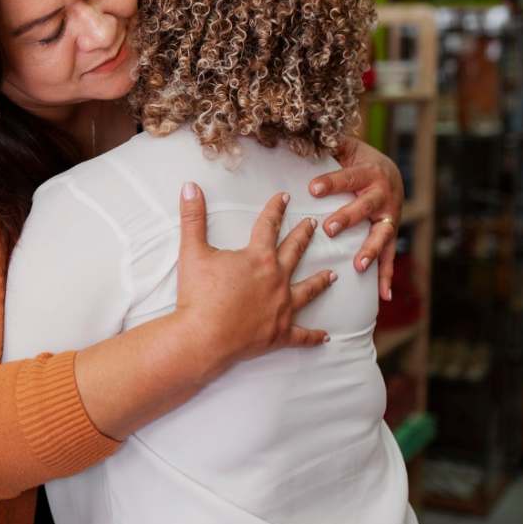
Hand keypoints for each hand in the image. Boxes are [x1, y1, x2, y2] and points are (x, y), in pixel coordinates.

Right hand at [175, 183, 334, 373]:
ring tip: (332, 274)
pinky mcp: (279, 333)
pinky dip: (314, 336)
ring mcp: (281, 307)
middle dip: (303, 236)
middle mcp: (276, 279)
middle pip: (294, 252)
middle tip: (314, 225)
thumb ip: (192, 217)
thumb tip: (190, 186)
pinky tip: (325, 337)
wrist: (202, 337)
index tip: (284, 198)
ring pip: (307, 290)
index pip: (268, 226)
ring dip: (320, 281)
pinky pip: (302, 335)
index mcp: (258, 258)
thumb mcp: (192, 251)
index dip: (275, 209)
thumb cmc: (198, 295)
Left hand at [310, 137, 403, 300]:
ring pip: (381, 234)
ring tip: (358, 264)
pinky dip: (386, 276)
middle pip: (365, 206)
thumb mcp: (346, 148)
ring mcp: (388, 217)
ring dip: (370, 250)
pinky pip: (390, 257)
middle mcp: (382, 195)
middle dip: (348, 217)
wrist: (390, 171)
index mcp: (369, 172)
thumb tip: (303, 136)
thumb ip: (328, 145)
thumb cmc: (357, 160)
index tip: (312, 188)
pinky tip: (383, 295)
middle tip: (329, 228)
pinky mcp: (389, 234)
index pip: (349, 177)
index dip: (332, 182)